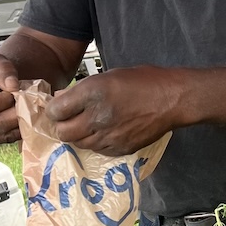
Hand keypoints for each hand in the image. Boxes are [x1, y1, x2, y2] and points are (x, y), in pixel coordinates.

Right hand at [0, 52, 21, 143]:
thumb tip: (13, 87)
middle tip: (27, 105)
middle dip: (15, 115)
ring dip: (17, 126)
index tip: (15, 92)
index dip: (6, 100)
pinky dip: (14, 133)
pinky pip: (0, 140)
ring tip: (25, 112)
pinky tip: (20, 120)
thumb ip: (4, 69)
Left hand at [44, 66, 180, 154]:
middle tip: (71, 119)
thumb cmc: (142, 81)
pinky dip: (96, 143)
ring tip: (89, 125)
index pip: (55, 111)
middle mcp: (96, 117)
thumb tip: (61, 98)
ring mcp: (108, 136)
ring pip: (78, 144)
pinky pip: (97, 150)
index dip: (54, 110)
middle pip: (63, 132)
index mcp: (92, 93)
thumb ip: (82, 90)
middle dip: (63, 125)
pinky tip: (105, 132)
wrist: (172, 99)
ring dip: (79, 135)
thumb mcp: (108, 75)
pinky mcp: (119, 149)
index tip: (60, 108)